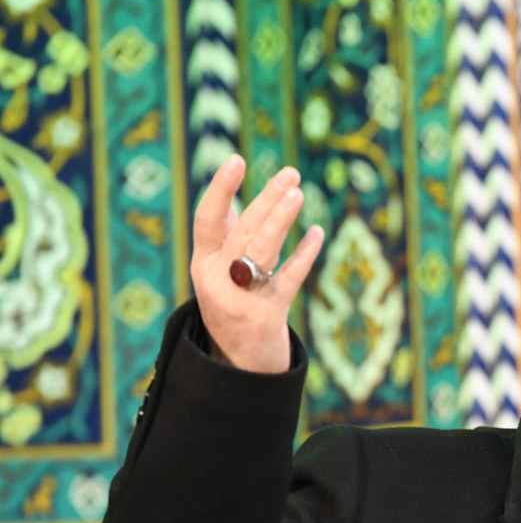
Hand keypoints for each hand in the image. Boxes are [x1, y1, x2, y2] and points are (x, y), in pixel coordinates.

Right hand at [189, 155, 323, 372]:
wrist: (238, 363)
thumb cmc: (231, 304)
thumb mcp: (217, 271)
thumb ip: (224, 236)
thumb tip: (229, 196)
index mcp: (202, 263)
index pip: (207, 219)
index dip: (220, 189)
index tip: (236, 159)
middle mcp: (217, 279)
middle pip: (243, 231)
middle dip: (267, 200)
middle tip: (290, 174)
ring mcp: (242, 298)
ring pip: (263, 251)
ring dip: (281, 220)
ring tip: (299, 193)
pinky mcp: (268, 314)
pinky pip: (289, 278)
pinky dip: (304, 255)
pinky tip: (317, 233)